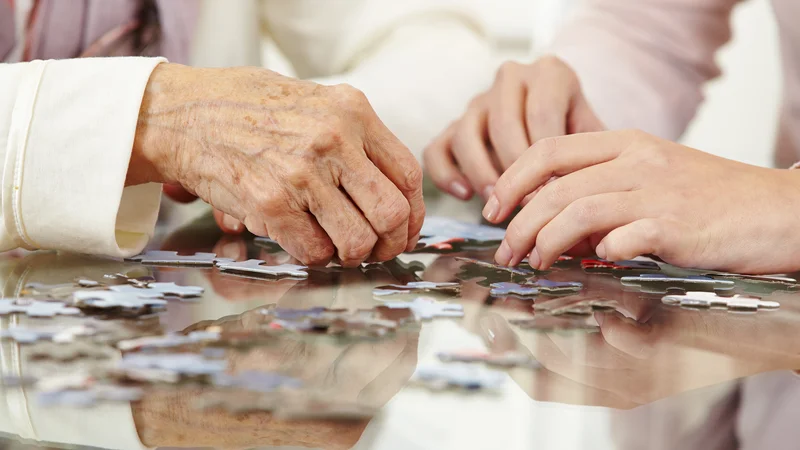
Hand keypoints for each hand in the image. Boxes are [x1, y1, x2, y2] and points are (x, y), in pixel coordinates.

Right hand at [131, 63, 423, 266]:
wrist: (182, 113)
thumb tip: (390, 191)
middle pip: (392, 213)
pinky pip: (314, 251)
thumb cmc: (247, 109)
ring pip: (357, 241)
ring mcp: (302, 173)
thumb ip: (354, 138)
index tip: (405, 229)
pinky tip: (303, 242)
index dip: (414, 213)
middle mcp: (334, 140)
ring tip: (337, 247)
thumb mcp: (314, 102)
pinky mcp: (271, 203)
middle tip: (377, 250)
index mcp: (352, 111)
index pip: (408, 175)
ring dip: (350, 255)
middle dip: (390, 243)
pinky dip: (314, 258)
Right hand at [423, 56, 603, 200]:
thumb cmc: (579, 134)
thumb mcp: (595, 134)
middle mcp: (510, 79)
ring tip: (498, 203)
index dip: (547, 160)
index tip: (554, 193)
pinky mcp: (452, 127)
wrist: (559, 121)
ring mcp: (477, 102)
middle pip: (503, 124)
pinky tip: (465, 195)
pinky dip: (446, 174)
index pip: (542, 114)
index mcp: (549, 73)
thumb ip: (591, 153)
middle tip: (528, 204)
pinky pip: (436, 149)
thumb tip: (583, 191)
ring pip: (466, 134)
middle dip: (515, 170)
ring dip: (481, 174)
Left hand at [484, 130, 799, 273]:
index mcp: (627, 142)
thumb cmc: (713, 200)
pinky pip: (622, 238)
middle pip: (556, 185)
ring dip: (545, 239)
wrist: (780, 211)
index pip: (550, 149)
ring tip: (533, 262)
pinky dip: (599, 254)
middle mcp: (638, 161)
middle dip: (518, 221)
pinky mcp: (678, 227)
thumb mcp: (654, 180)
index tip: (493, 207)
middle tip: (504, 250)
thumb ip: (606, 194)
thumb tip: (558, 229)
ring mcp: (658, 192)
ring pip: (579, 210)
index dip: (512, 178)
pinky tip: (592, 265)